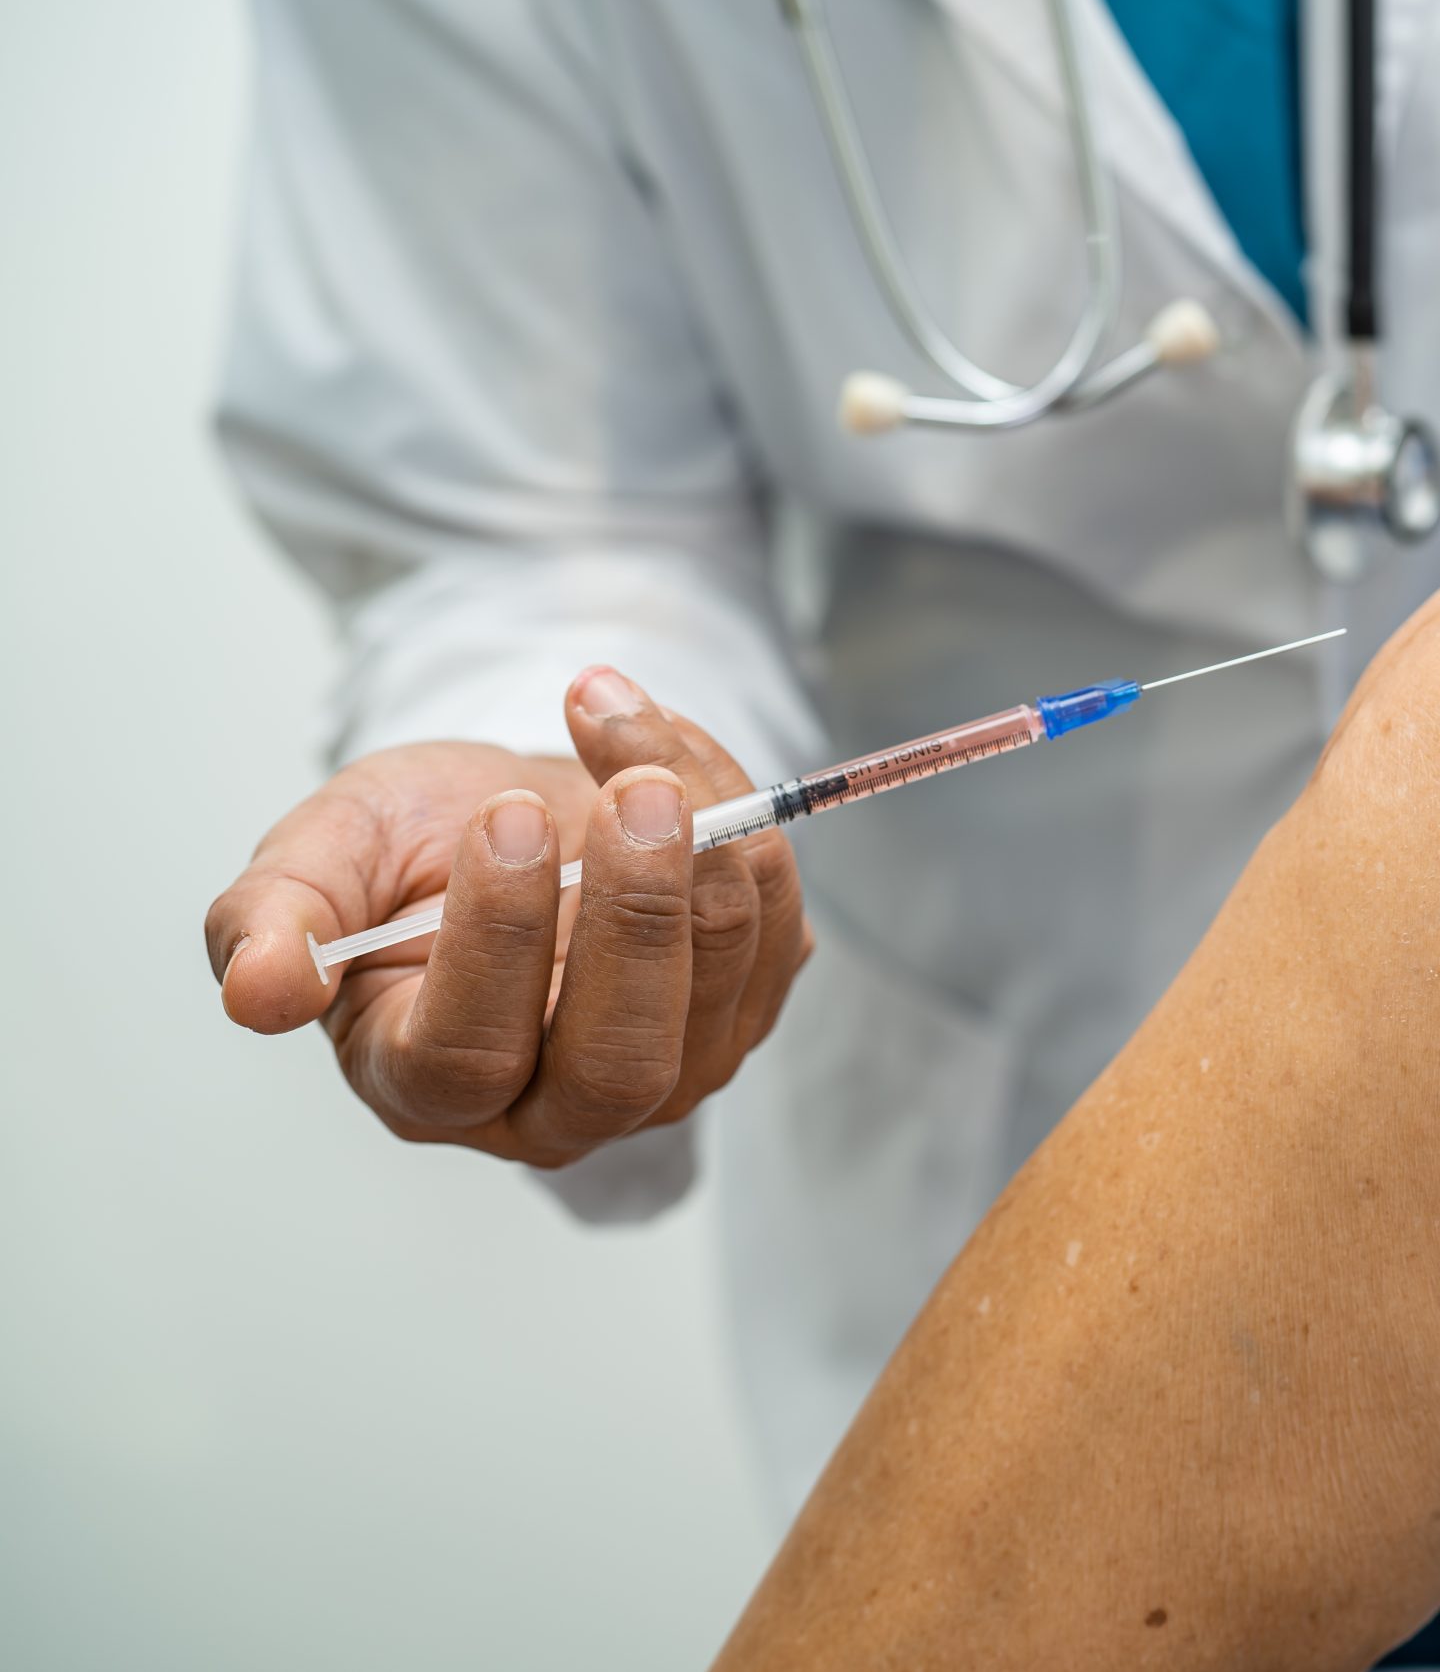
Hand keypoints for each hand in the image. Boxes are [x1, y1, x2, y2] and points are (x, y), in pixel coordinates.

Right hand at [206, 668, 811, 1165]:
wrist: (519, 810)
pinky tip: (672, 749)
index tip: (508, 816)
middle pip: (618, 1062)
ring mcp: (667, 1067)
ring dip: (702, 846)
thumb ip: (272, 919)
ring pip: (718, 985)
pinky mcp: (744, 1007)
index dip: (494, 941)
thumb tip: (258, 990)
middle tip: (634, 790)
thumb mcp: (323, 855)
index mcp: (426, 1083)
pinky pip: (776, 928)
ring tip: (640, 737)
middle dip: (636, 917)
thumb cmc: (414, 847)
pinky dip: (741, 823)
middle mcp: (556, 1106)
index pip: (467, 1055)